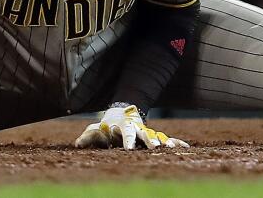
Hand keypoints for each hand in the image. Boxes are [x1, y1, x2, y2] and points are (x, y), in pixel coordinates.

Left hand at [73, 104, 188, 149]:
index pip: (126, 133)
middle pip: (143, 133)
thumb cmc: (107, 126)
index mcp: (123, 127)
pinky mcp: (153, 135)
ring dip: (163, 141)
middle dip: (149, 140)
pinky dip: (175, 142)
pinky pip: (166, 139)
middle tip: (154, 147)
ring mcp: (146, 131)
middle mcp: (136, 128)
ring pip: (156, 135)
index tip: (129, 148)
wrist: (121, 114)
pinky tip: (185, 147)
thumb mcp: (97, 129)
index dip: (128, 140)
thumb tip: (77, 144)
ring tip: (171, 148)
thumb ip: (88, 136)